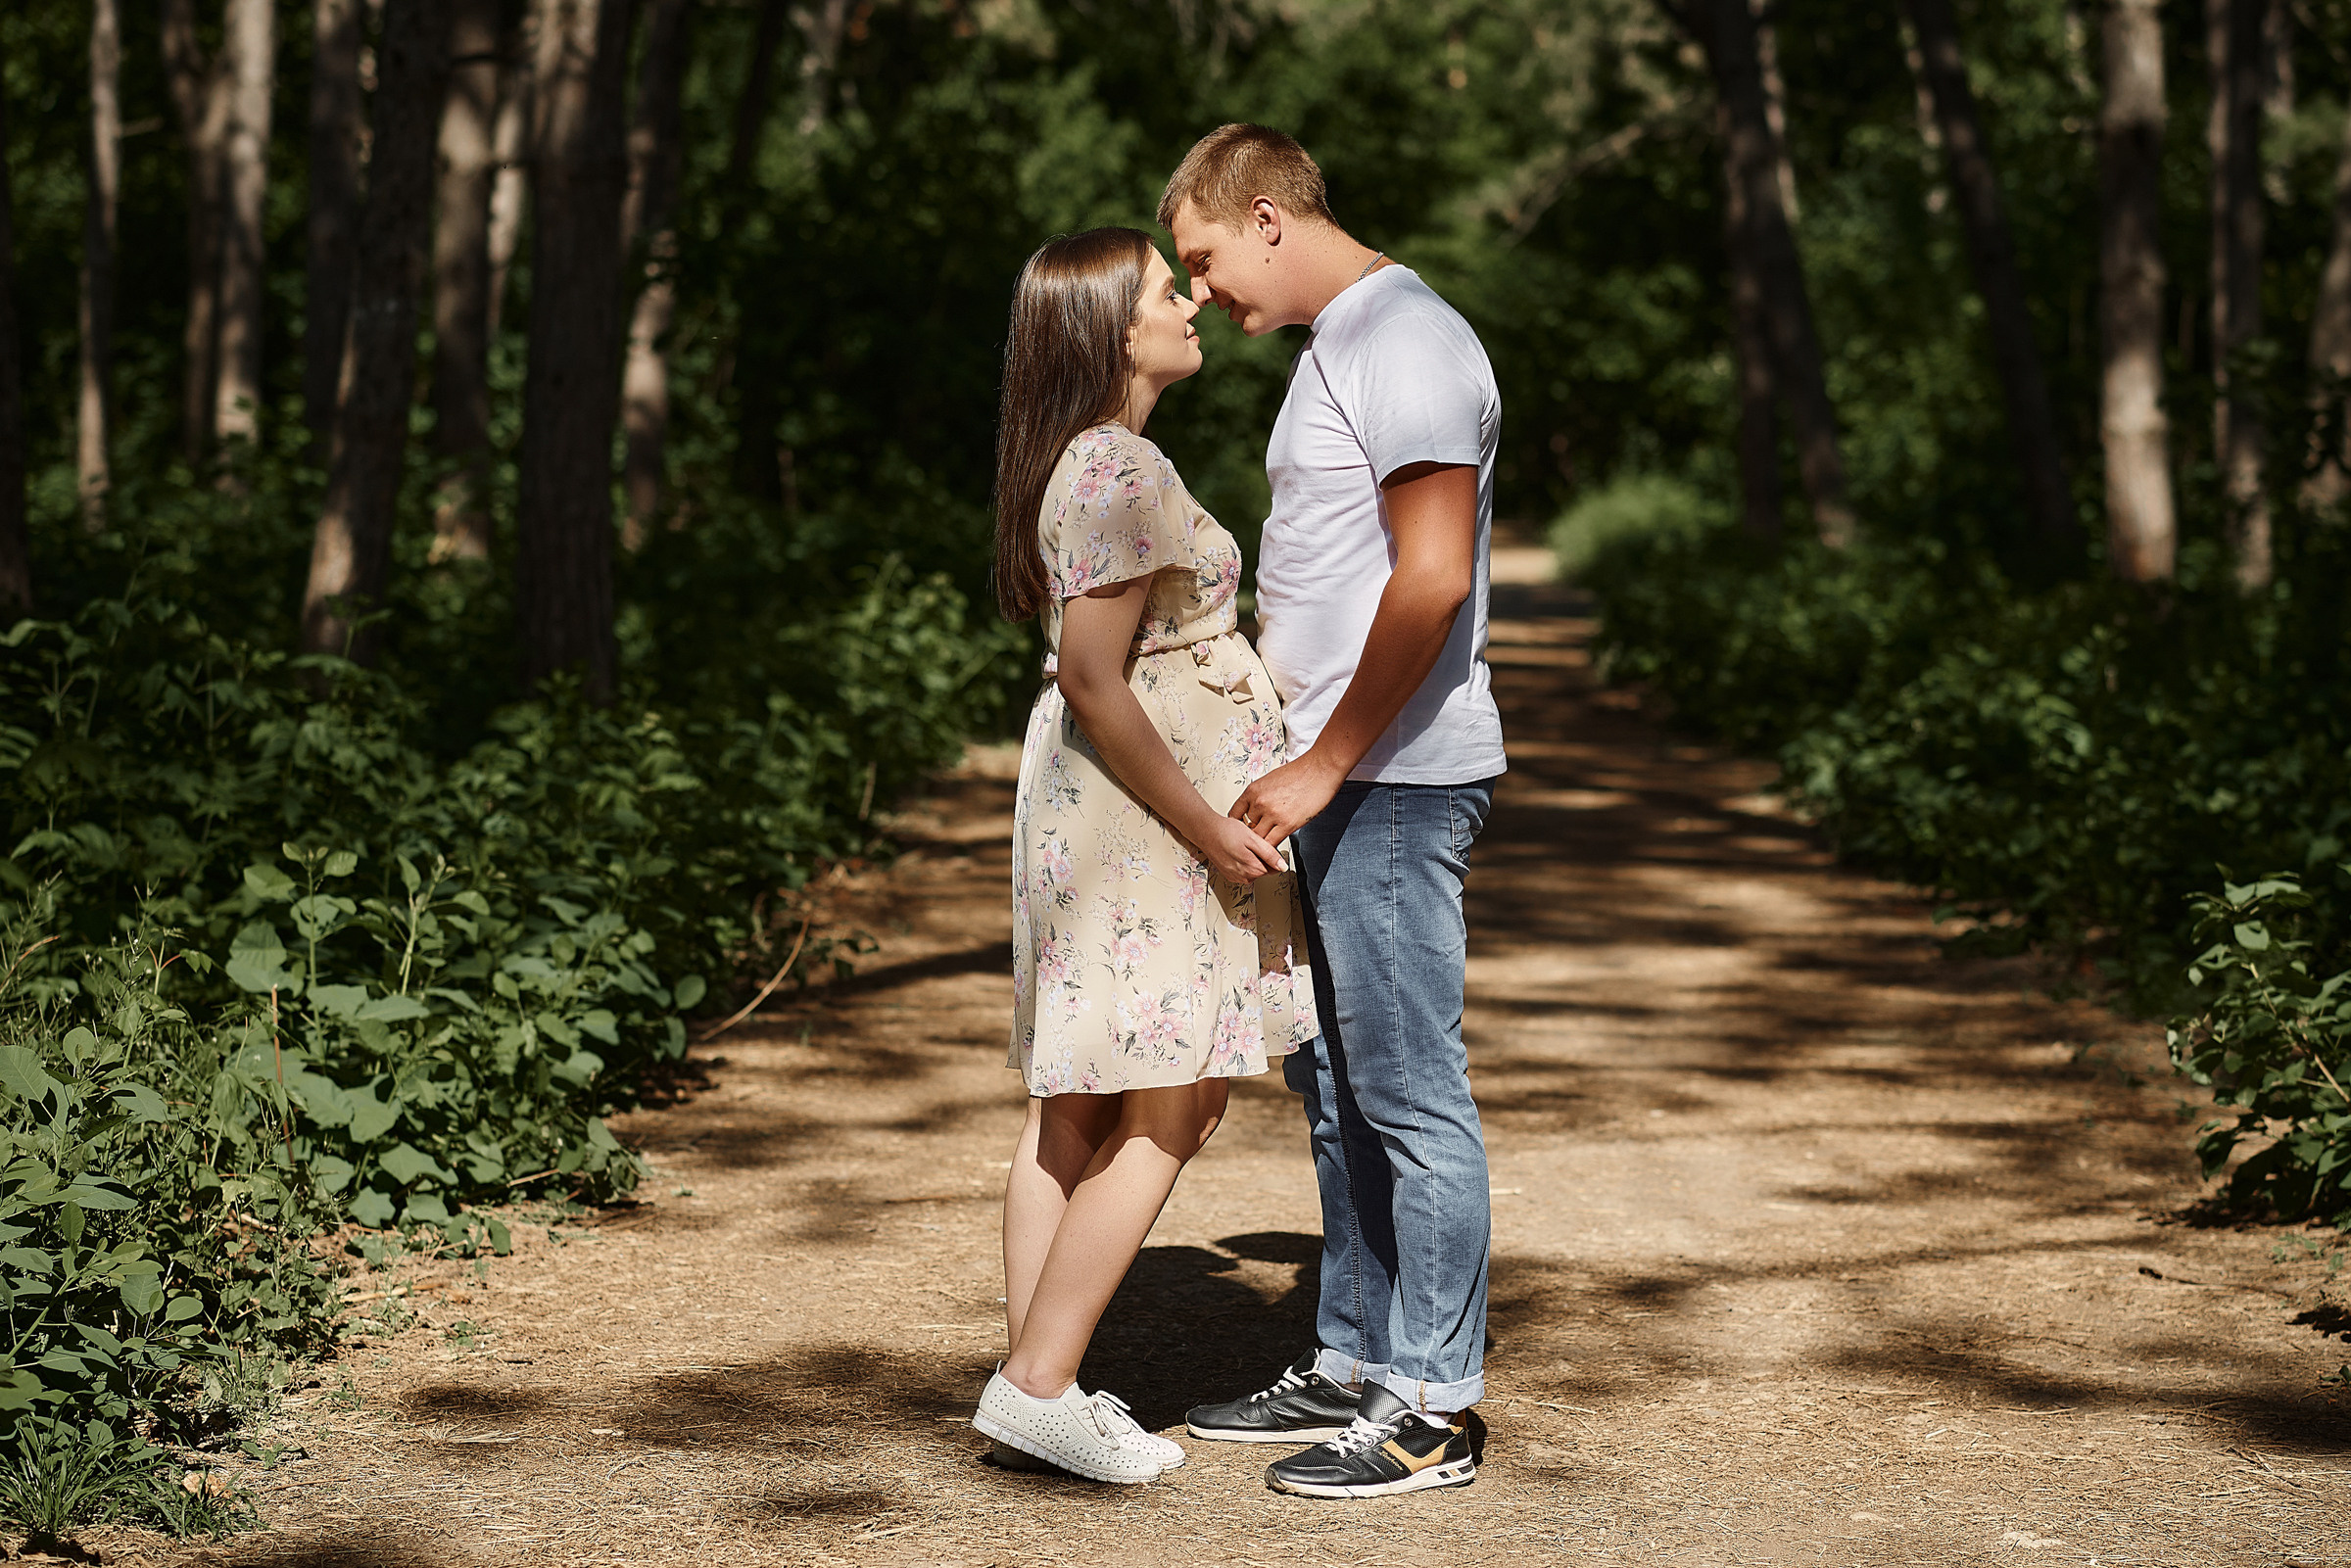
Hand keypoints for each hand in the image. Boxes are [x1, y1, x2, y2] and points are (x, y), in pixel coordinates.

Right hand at [1194, 814, 1285, 882]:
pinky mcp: (1229, 874)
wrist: (1206, 831)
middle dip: (1262, 857)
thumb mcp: (1253, 839)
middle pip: (1263, 870)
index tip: (1265, 845)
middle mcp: (1244, 876)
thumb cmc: (1227, 832)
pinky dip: (1243, 861)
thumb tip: (1282, 866)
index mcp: (1253, 868)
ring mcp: (1235, 876)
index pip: (1273, 868)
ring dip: (1252, 860)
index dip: (1272, 855)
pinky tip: (1238, 851)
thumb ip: (1269, 854)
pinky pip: (1243, 870)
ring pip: (1253, 870)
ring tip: (1244, 846)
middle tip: (1253, 843)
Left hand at [1229, 753, 1344, 848]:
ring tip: (1264, 848)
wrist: (1320, 769)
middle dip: (1251, 835)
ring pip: (1257, 838)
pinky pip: (1271, 843)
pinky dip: (1271, 849)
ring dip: (1261, 843)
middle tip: (1256, 841)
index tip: (1243, 830)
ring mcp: (1272, 813)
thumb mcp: (1271, 780)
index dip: (1238, 825)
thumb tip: (1256, 809)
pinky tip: (1273, 849)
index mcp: (1253, 790)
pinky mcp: (1287, 823)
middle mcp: (1259, 802)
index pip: (1234, 814)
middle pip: (1246, 828)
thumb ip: (1261, 796)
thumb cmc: (1300, 772)